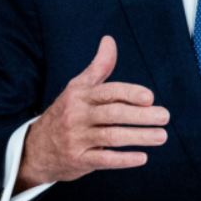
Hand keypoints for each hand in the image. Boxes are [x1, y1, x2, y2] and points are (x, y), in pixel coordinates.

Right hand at [16, 35, 168, 189]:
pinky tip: (142, 157)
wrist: (36, 148)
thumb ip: (98, 66)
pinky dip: (123, 159)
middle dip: (141, 116)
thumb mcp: (77, 88)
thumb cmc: (65, 113)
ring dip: (139, 137)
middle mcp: (77, 116)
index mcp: (80, 95)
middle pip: (113, 114)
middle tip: (165, 117)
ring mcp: (77, 139)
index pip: (108, 91)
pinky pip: (103, 159)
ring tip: (162, 136)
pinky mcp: (78, 160)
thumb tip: (109, 40)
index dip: (130, 94)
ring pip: (111, 136)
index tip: (150, 98)